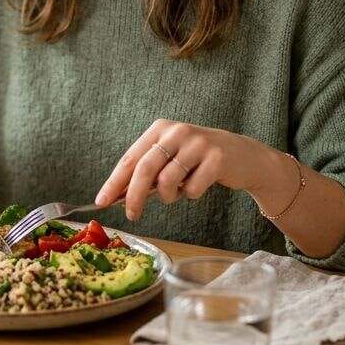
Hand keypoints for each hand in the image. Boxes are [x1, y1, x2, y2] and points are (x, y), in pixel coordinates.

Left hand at [95, 120, 285, 221]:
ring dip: (168, 196)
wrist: (243, 155)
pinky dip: (191, 195)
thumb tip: (117, 195)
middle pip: (145, 169)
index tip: (101, 201)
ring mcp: (198, 143)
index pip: (130, 158)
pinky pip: (192, 189)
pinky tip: (198, 185)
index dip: (114, 181)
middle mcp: (177, 131)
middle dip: (134, 196)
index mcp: (160, 128)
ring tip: (176, 193)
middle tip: (131, 215)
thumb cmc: (198, 159)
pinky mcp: (217, 158)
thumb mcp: (170, 157)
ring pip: (168, 181)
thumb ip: (146, 172)